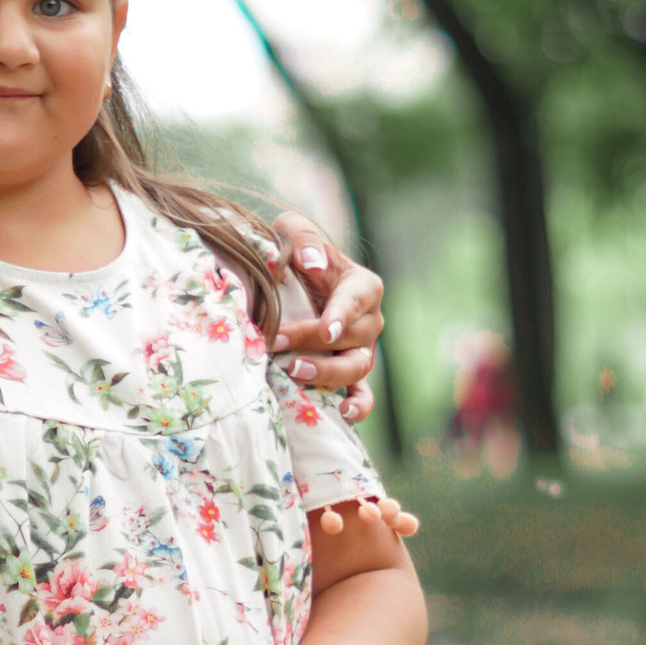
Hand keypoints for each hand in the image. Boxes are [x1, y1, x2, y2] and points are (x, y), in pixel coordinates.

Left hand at [269, 212, 383, 418]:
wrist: (288, 284)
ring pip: (357, 368)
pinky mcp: (350, 376)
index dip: (341, 315)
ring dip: (329, 373)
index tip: (325, 329)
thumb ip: (304, 239)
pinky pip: (363, 396)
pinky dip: (358, 407)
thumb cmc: (294, 254)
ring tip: (294, 371)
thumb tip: (312, 263)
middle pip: (354, 337)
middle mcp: (368, 321)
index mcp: (362, 287)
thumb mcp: (294, 231)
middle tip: (277, 344)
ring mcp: (361, 351)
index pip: (357, 300)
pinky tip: (341, 413)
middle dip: (315, 343)